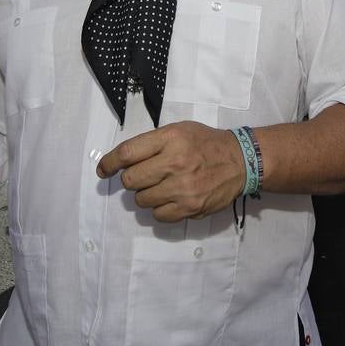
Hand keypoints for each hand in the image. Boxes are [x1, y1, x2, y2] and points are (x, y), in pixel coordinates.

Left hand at [96, 122, 245, 222]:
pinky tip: (171, 198)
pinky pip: (158, 215)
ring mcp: (182, 188)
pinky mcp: (190, 207)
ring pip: (142, 200)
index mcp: (170, 139)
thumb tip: (121, 161)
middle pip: (131, 180)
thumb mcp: (179, 130)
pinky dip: (160, 209)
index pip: (127, 153)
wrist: (240, 161)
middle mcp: (175, 162)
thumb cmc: (206, 143)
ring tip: (162, 186)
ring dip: (146, 195)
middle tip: (144, 176)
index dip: (109, 163)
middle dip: (132, 179)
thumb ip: (151, 143)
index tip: (104, 170)